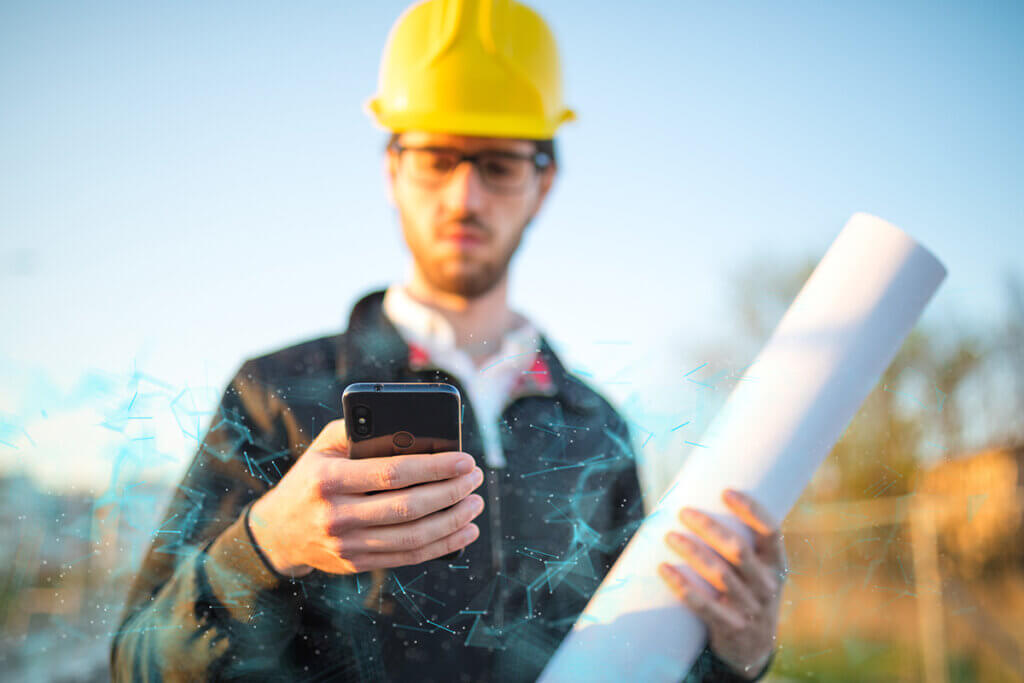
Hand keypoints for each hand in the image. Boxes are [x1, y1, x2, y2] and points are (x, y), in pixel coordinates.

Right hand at [248, 418, 484, 576]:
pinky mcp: (357, 564)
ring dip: (453, 522)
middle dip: (451, 492)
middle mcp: (336, 515)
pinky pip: (408, 558)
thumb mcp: (324, 446)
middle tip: (476, 479)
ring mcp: (346, 545)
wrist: (277, 530)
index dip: (434, 467)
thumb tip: (411, 425)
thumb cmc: (312, 476)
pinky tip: (465, 532)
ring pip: (412, 537)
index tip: (464, 460)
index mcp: (329, 479)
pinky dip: (443, 546)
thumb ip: (360, 429)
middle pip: (408, 508)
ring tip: (476, 503)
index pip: (392, 473)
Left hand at [657, 489, 786, 678]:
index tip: (725, 492)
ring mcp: (750, 608)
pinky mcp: (730, 627)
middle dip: (709, 528)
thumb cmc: (747, 594)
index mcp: (776, 565)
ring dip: (692, 552)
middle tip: (684, 512)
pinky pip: (703, 605)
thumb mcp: (758, 572)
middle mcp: (767, 585)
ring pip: (719, 574)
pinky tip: (664, 569)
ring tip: (670, 536)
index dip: (750, 510)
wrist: (753, 650)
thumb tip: (702, 501)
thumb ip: (741, 544)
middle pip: (737, 549)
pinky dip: (682, 586)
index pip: (770, 531)